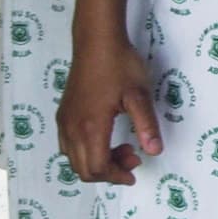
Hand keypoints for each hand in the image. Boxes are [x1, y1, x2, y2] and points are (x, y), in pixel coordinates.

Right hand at [58, 28, 159, 185]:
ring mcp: (64, 122)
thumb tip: (155, 151)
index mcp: (91, 128)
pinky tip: (104, 139)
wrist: (97, 43)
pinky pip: (67, 146)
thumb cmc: (120, 65)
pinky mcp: (63, 115)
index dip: (117, 175)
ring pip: (73, 160)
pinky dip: (85, 152)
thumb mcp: (139, 95)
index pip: (98, 168)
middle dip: (109, 171)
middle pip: (83, 169)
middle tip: (133, 157)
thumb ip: (146, 125)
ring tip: (123, 146)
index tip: (135, 171)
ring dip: (97, 162)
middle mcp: (71, 129)